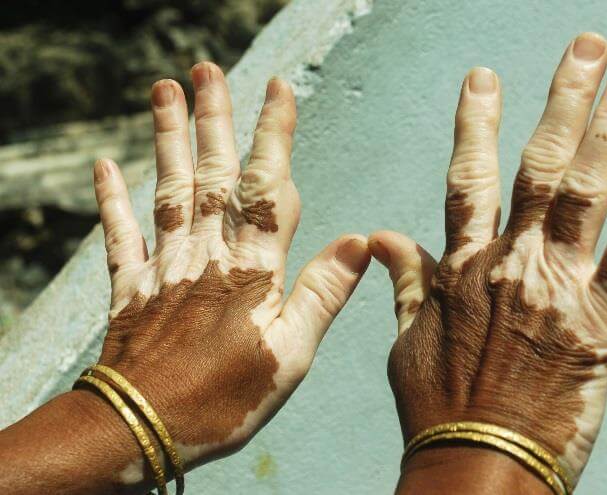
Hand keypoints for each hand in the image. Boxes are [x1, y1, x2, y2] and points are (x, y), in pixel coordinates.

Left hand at [92, 65, 369, 478]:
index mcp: (251, 269)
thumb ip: (322, 294)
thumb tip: (360, 242)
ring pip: (168, 191)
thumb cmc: (225, 398)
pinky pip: (120, 236)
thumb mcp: (291, 355)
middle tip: (207, 70)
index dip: (273, 136)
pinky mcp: (131, 287)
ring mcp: (164, 267)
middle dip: (212, 120)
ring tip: (164, 91)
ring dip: (167, 139)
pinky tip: (104, 165)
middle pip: (212, 175)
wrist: (143, 428)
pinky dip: (110, 200)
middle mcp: (206, 256)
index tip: (277, 89)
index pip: (266, 187)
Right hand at [370, 33, 606, 491]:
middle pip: (538, 166)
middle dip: (563, 101)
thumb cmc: (440, 407)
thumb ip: (405, 283)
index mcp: (462, 267)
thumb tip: (385, 236)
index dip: (476, 123)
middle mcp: (509, 263)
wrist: (476, 464)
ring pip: (586, 190)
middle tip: (586, 48)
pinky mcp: (599, 319)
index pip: (466, 179)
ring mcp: (555, 286)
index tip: (484, 78)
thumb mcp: (406, 341)